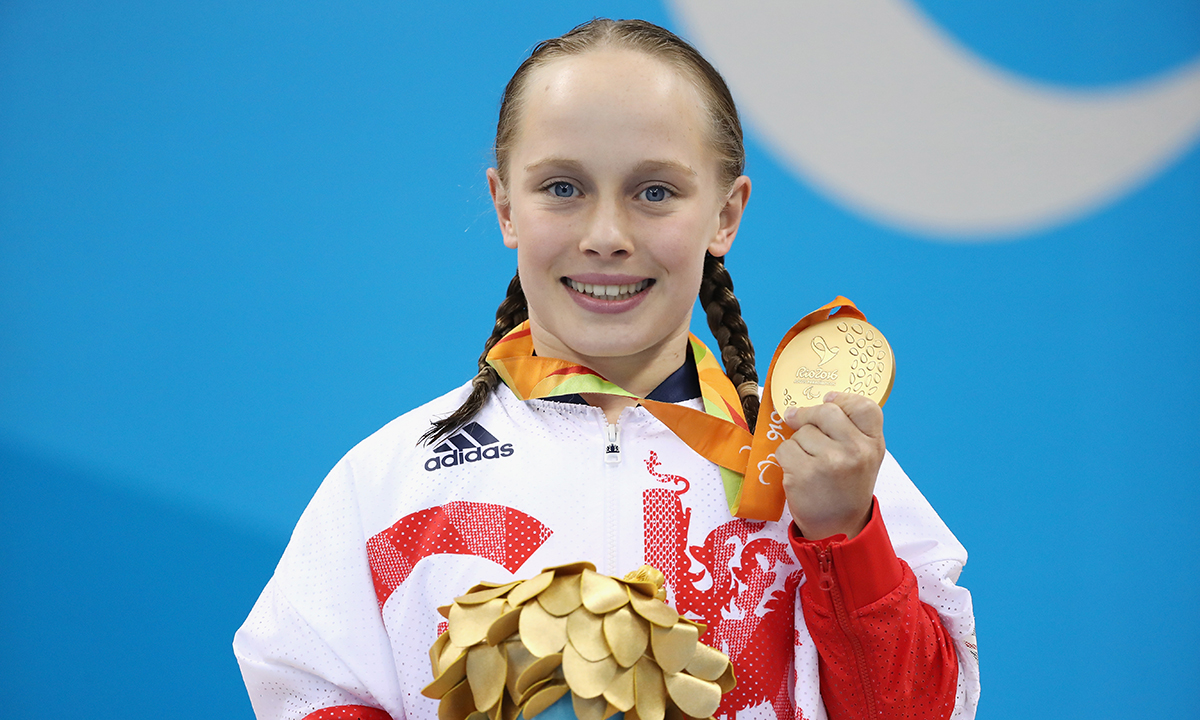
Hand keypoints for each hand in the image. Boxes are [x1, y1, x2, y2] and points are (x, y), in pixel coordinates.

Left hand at [777, 392, 884, 539]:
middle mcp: (855, 451)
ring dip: (798, 442)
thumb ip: (851, 429)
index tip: (829, 400)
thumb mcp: (864, 457)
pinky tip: (796, 471)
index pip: (864, 406)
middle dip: (809, 415)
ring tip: (809, 462)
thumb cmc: (847, 487)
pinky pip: (785, 448)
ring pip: (802, 431)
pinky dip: (785, 458)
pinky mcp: (804, 473)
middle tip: (798, 419)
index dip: (843, 399)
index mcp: (873, 444)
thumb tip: (825, 399)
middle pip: (825, 411)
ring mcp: (830, 461)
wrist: (838, 528)